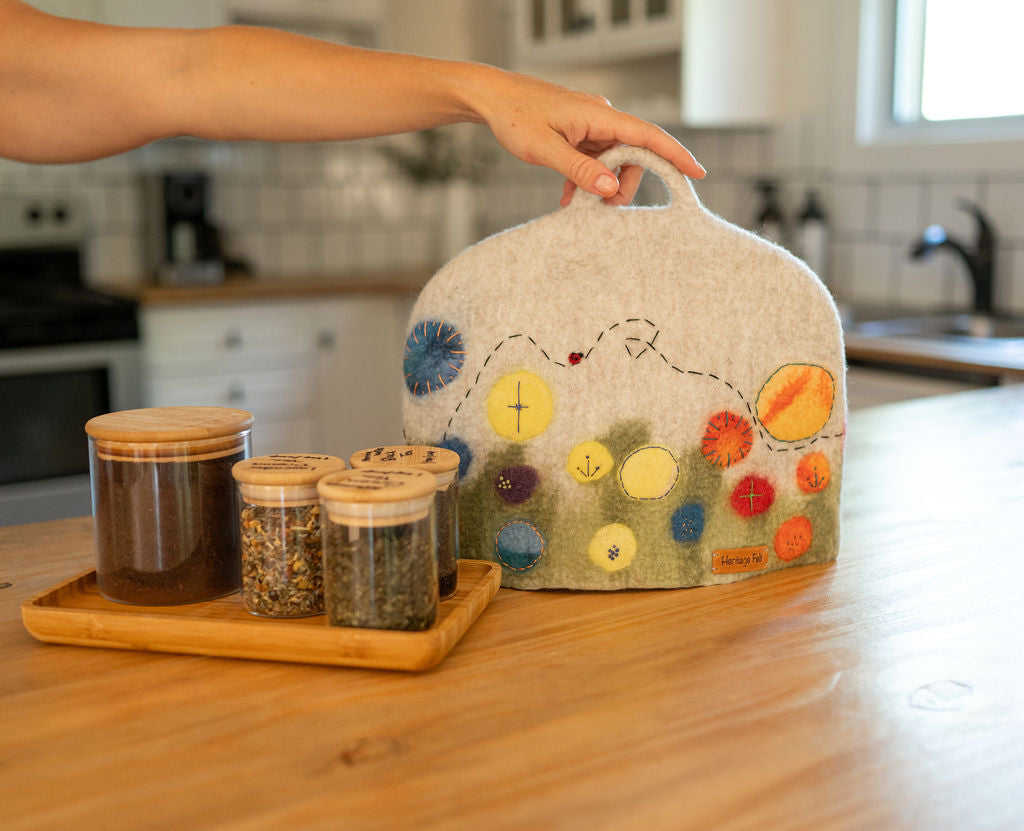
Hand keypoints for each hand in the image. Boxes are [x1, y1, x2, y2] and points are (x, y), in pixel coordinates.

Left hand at [471, 70, 704, 206]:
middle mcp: (600, 118)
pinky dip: (587, 179)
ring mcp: (590, 126)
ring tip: (578, 204)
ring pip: (613, 162)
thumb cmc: (515, 116)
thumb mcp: (545, 149)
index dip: (675, 155)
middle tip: (604, 209)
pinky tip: (569, 196)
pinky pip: (594, 160)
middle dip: (623, 185)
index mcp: (599, 116)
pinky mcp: (579, 134)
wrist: (491, 98)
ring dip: (601, 185)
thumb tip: (611, 187)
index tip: (697, 173)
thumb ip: (579, 170)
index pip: (647, 136)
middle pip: (632, 156)